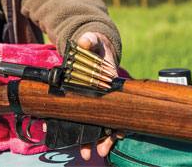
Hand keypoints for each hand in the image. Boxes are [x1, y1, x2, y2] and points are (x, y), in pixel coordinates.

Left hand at [76, 32, 124, 159]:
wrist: (90, 46)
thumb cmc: (95, 44)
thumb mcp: (93, 40)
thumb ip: (90, 40)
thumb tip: (84, 42)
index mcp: (110, 81)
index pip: (117, 103)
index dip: (117, 120)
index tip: (116, 133)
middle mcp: (107, 93)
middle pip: (110, 118)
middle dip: (105, 137)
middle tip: (99, 150)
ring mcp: (98, 98)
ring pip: (100, 122)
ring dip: (96, 138)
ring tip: (91, 152)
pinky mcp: (88, 100)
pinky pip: (86, 116)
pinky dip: (81, 128)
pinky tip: (74, 139)